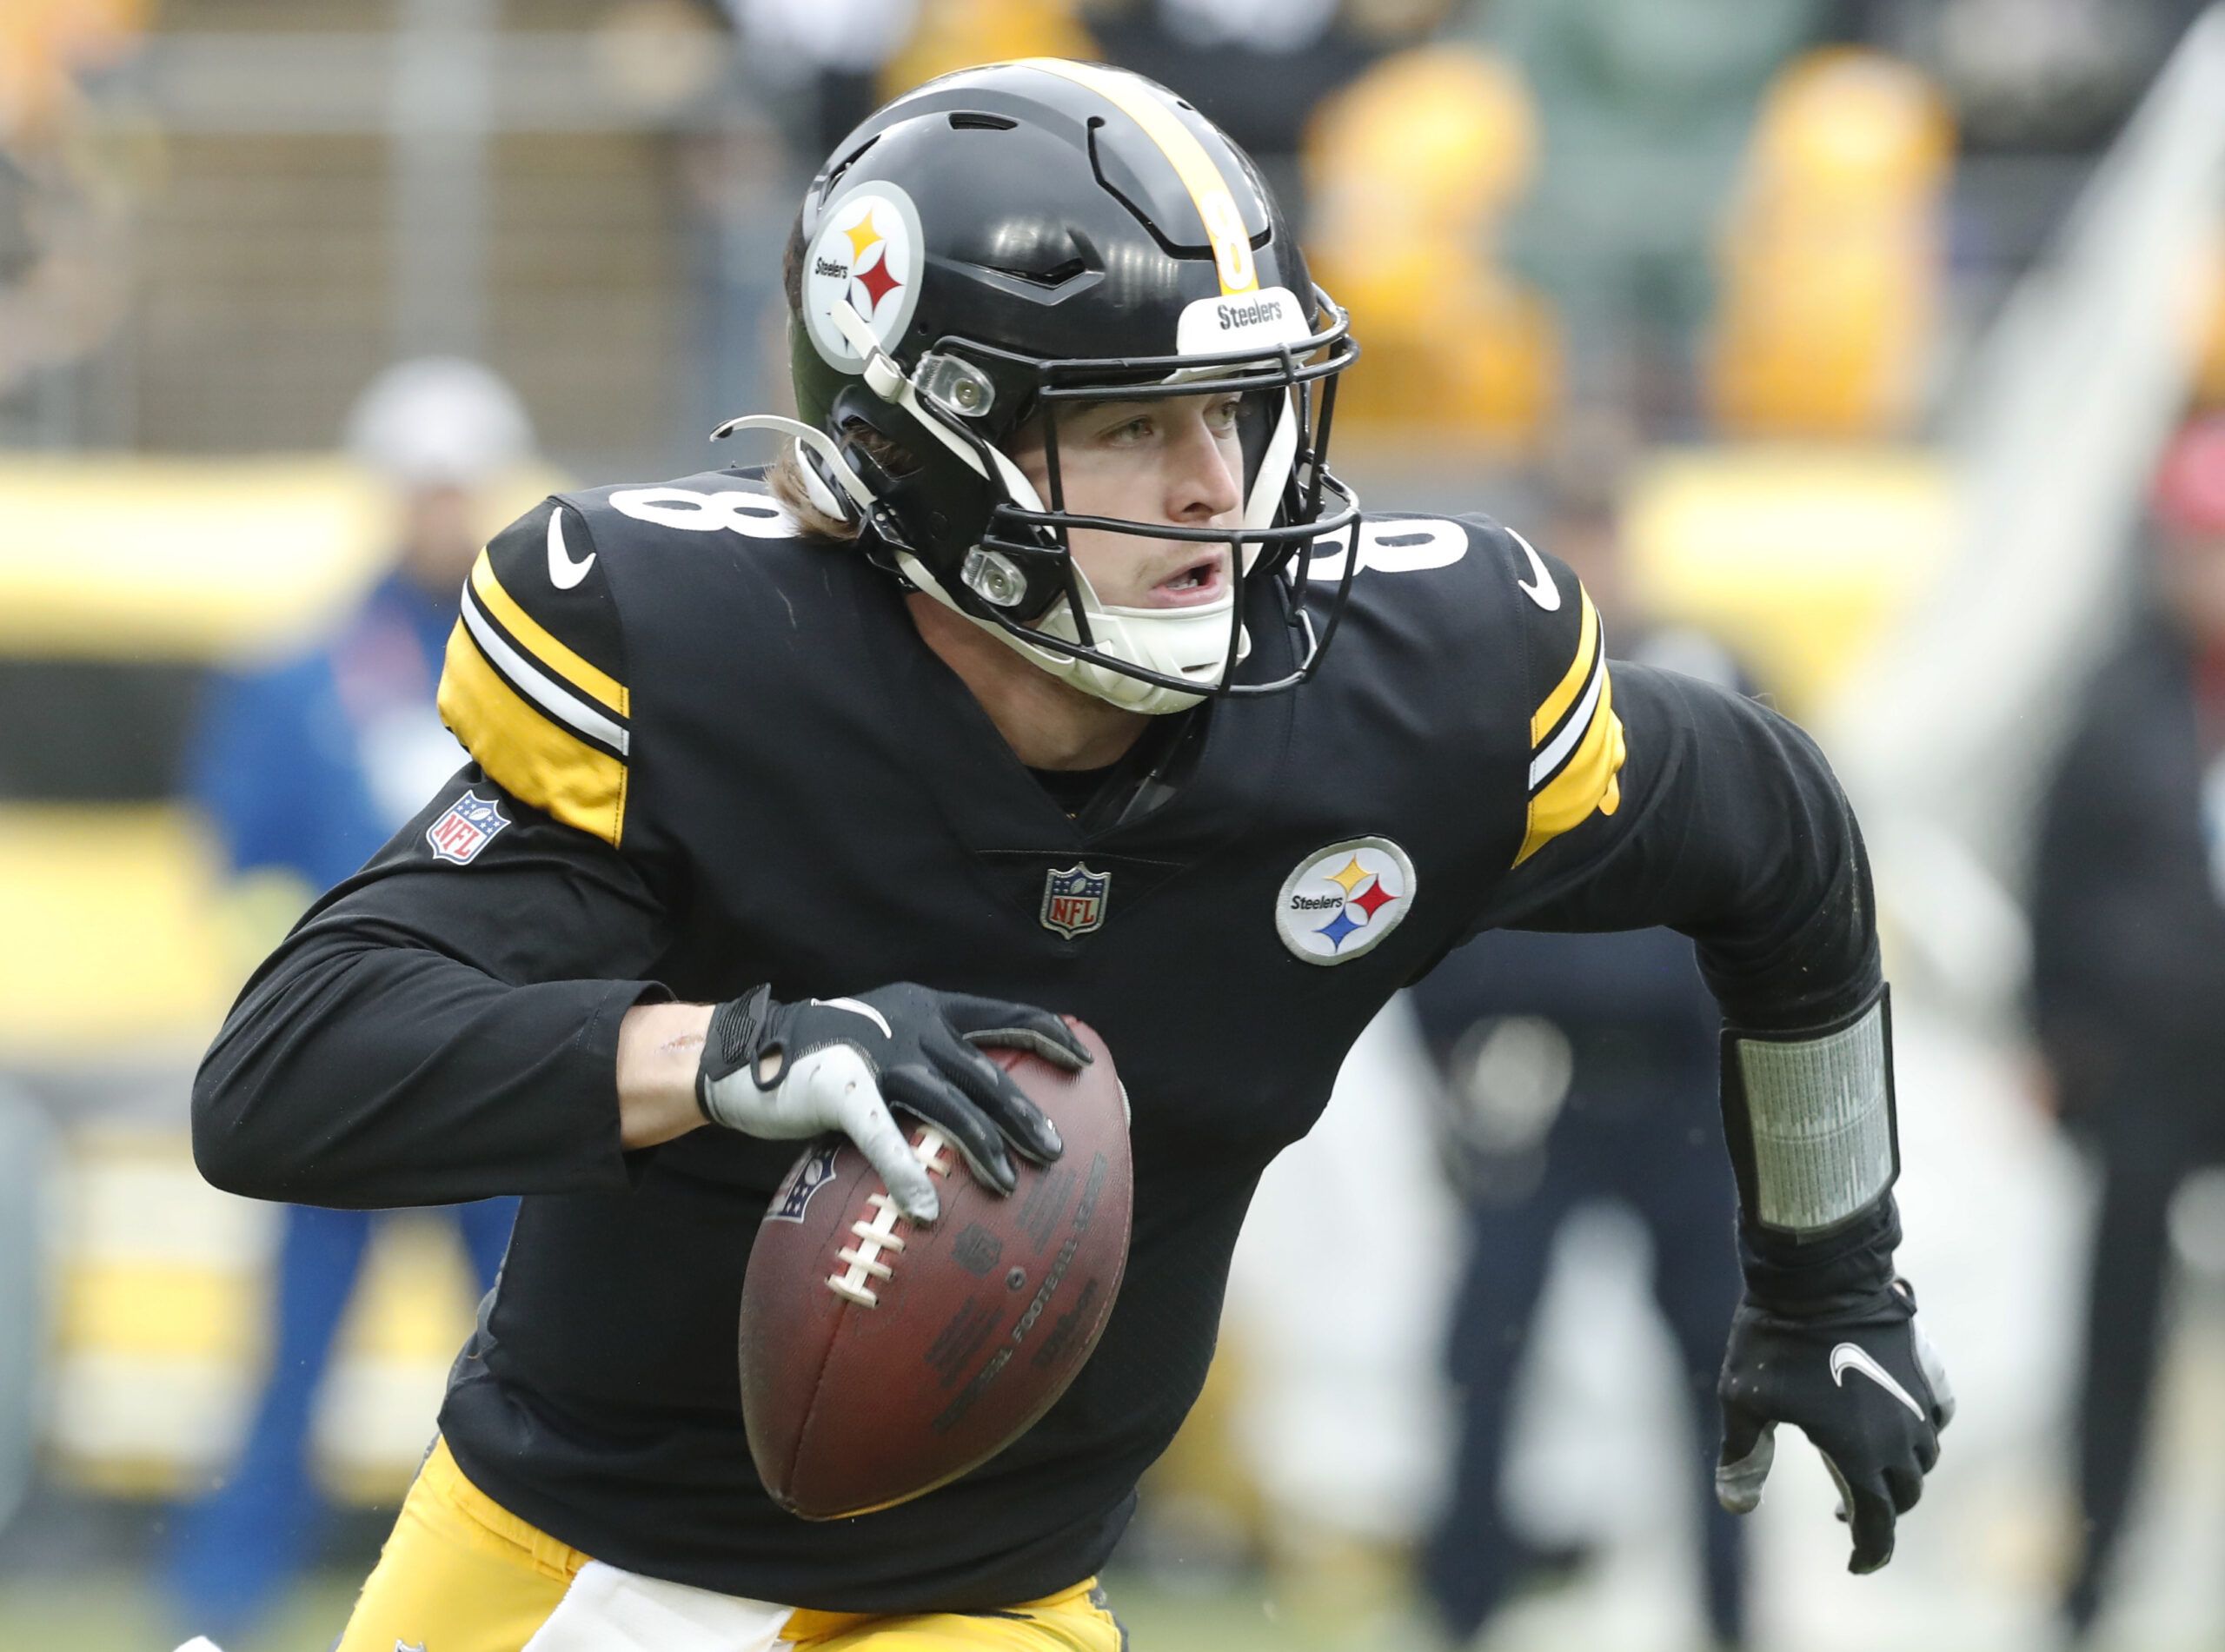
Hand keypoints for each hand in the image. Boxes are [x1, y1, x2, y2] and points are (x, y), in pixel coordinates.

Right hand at [697, 983, 1083, 1220]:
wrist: (744, 1055)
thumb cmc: (826, 1060)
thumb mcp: (887, 1040)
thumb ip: (932, 1062)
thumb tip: (985, 1108)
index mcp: (928, 1008)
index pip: (1003, 1015)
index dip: (1048, 1035)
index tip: (1084, 1061)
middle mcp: (911, 1023)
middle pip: (985, 1072)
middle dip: (1025, 1114)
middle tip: (1056, 1152)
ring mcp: (876, 1053)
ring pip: (948, 1103)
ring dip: (984, 1147)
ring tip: (1007, 1184)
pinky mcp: (840, 1088)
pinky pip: (884, 1137)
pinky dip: (908, 1174)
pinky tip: (927, 1209)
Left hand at [1715, 1277, 1952, 1573]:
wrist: (1818, 1276)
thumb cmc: (1775, 1339)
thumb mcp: (1744, 1401)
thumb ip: (1743, 1457)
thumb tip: (1735, 1505)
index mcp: (1859, 1453)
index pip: (1877, 1523)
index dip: (1870, 1552)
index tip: (1857, 1564)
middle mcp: (1900, 1436)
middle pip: (1904, 1494)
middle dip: (1882, 1511)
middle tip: (1849, 1511)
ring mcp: (1917, 1402)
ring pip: (1923, 1457)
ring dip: (1901, 1472)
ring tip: (1868, 1467)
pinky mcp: (1926, 1371)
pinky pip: (1936, 1416)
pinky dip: (1922, 1431)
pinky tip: (1899, 1424)